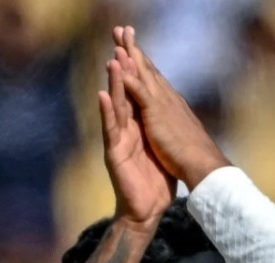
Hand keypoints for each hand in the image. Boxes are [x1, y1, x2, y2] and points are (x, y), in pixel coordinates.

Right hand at [98, 55, 173, 230]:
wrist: (146, 211)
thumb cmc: (154, 182)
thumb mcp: (161, 150)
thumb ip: (161, 131)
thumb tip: (172, 116)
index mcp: (139, 126)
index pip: (136, 92)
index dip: (136, 69)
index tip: (135, 43)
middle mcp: (126, 129)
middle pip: (123, 92)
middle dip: (122, 66)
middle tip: (119, 39)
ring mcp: (118, 140)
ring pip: (116, 106)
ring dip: (114, 83)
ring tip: (113, 60)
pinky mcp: (113, 153)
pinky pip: (110, 130)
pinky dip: (107, 112)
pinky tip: (102, 95)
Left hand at [111, 26, 229, 187]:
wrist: (203, 166)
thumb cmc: (196, 157)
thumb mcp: (184, 135)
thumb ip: (178, 123)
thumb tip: (178, 122)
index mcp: (173, 105)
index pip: (156, 79)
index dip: (145, 63)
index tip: (136, 49)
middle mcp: (168, 98)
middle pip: (148, 69)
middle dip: (135, 50)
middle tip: (124, 30)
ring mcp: (162, 104)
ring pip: (143, 74)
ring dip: (130, 55)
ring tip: (118, 38)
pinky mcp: (156, 113)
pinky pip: (139, 91)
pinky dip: (129, 78)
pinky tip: (118, 66)